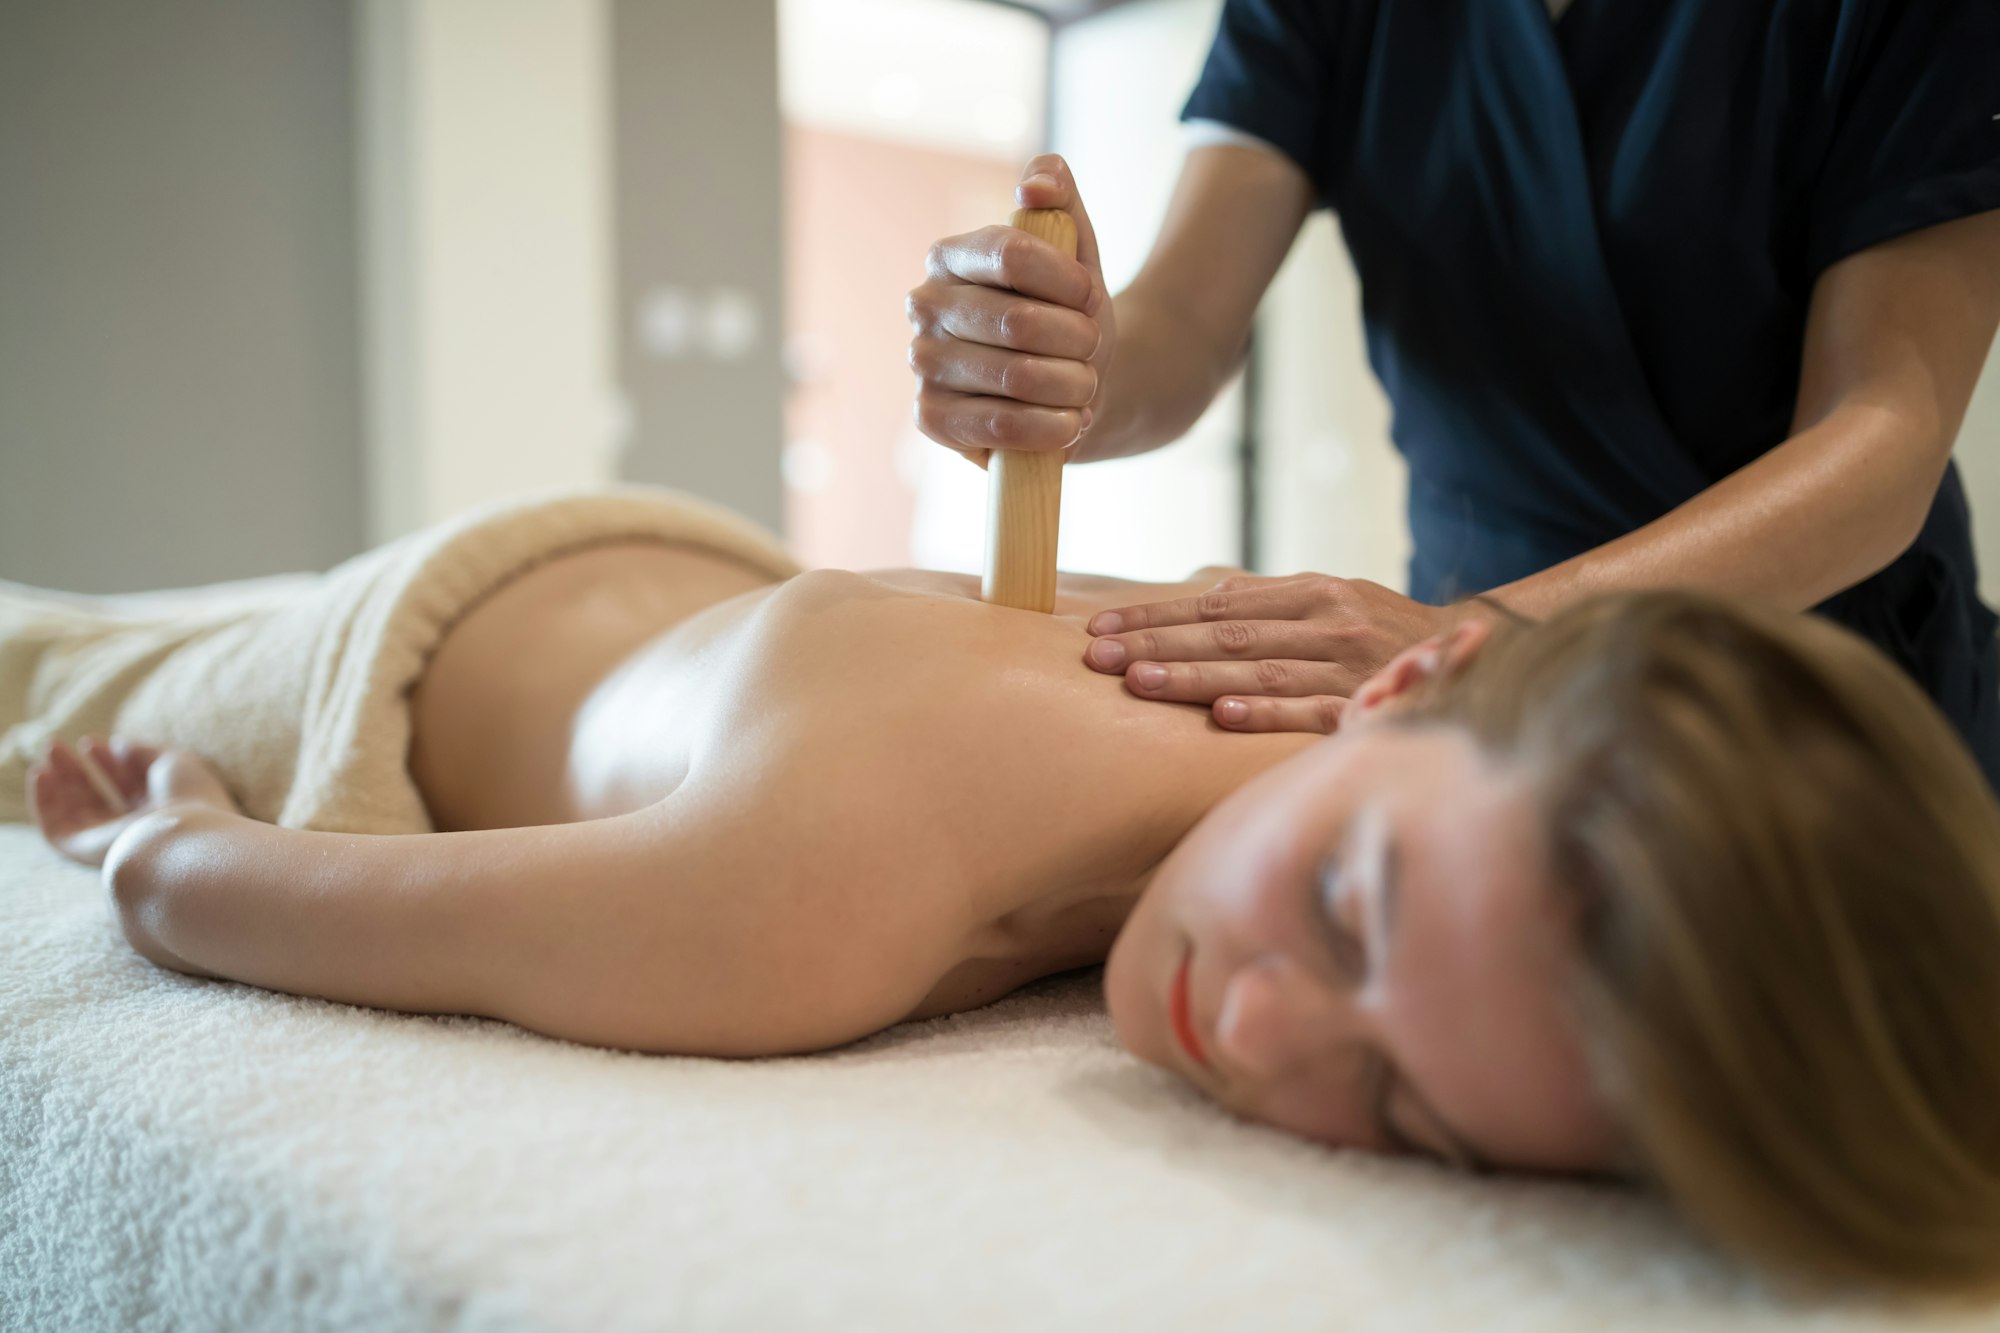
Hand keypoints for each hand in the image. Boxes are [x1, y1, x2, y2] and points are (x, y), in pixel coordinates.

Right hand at [28, 736, 238, 866]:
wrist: (183, 837)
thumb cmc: (188, 798)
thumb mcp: (174, 763)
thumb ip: (144, 752)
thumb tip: (120, 743)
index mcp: (163, 813)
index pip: (130, 787)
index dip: (110, 763)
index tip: (92, 741)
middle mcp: (136, 831)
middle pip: (99, 800)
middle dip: (78, 770)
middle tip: (56, 744)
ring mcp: (112, 843)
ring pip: (76, 812)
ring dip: (58, 781)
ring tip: (49, 749)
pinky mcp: (88, 853)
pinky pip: (58, 829)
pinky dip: (44, 803)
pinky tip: (39, 773)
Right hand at [906, 154, 1114, 467]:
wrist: (1075, 386)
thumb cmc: (1069, 315)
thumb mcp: (1075, 249)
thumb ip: (1060, 197)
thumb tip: (1036, 187)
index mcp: (950, 255)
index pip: (1011, 253)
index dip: (1066, 281)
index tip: (1089, 297)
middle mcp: (924, 305)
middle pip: (1018, 322)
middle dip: (1076, 341)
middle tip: (1091, 350)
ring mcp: (922, 364)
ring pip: (1015, 377)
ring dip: (1072, 386)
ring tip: (1084, 386)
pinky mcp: (930, 418)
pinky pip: (997, 426)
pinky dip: (1049, 428)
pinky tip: (1070, 422)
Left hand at [1081, 574, 1453, 732]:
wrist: (1476, 654)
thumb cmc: (1381, 632)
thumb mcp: (1330, 600)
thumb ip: (1267, 603)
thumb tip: (1204, 597)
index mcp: (1310, 591)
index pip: (1215, 604)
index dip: (1154, 616)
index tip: (1100, 629)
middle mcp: (1326, 622)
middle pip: (1226, 634)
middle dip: (1157, 645)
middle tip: (1098, 659)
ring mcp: (1348, 665)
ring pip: (1258, 670)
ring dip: (1194, 678)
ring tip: (1139, 684)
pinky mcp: (1368, 706)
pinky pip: (1309, 711)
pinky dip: (1265, 713)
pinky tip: (1221, 717)